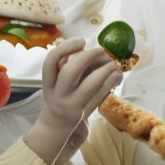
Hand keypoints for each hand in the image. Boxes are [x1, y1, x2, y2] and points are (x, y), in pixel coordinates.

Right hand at [24, 38, 121, 164]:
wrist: (56, 124)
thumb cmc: (60, 95)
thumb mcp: (57, 81)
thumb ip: (68, 65)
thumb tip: (92, 48)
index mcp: (48, 81)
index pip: (51, 60)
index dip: (66, 47)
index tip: (81, 41)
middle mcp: (57, 93)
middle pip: (71, 71)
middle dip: (89, 57)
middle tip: (102, 49)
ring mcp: (70, 104)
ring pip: (90, 84)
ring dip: (106, 70)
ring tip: (115, 62)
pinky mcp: (83, 112)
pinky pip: (100, 94)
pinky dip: (110, 82)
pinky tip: (116, 75)